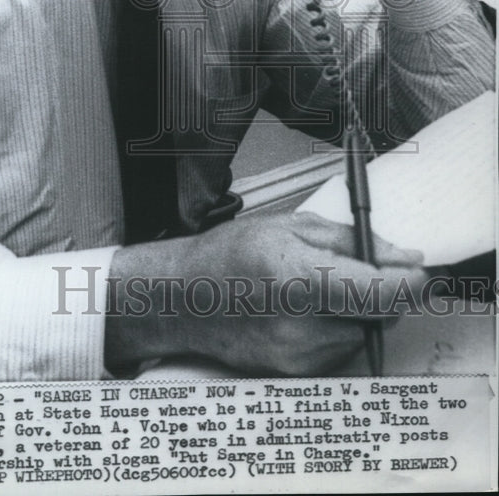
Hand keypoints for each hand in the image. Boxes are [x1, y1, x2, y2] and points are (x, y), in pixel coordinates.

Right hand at [105, 210, 426, 376]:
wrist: (183, 299)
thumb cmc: (229, 255)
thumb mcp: (289, 227)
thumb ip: (351, 241)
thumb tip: (403, 257)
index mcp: (300, 276)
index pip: (384, 292)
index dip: (411, 281)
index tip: (416, 270)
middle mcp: (301, 323)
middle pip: (381, 314)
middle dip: (381, 290)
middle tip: (356, 269)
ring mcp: (299, 354)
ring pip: (363, 331)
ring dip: (356, 310)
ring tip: (313, 288)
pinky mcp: (295, 372)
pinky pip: (340, 349)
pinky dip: (335, 328)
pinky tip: (301, 311)